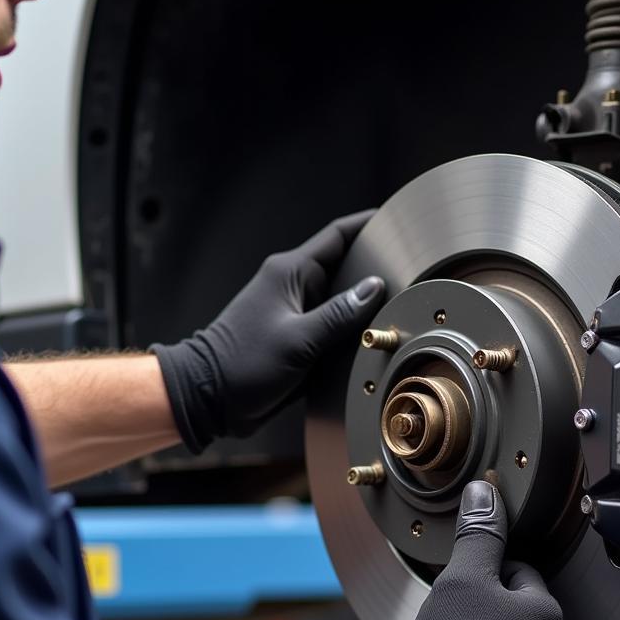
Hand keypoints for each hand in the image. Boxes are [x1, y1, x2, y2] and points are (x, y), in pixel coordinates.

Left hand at [152, 210, 385, 452]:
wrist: (210, 397)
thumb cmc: (242, 364)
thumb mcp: (299, 339)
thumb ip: (340, 314)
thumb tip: (374, 288)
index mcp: (290, 273)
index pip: (338, 236)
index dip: (369, 225)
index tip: (397, 222)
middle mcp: (294, 286)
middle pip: (345, 267)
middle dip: (375, 269)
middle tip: (409, 271)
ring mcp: (296, 311)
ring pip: (341, 299)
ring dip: (364, 304)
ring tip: (398, 305)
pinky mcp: (298, 335)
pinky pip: (333, 324)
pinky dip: (351, 328)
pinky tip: (372, 334)